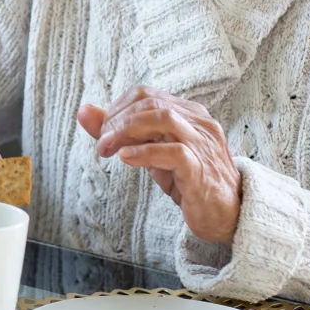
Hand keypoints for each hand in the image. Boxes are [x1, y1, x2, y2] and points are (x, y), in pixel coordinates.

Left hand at [77, 85, 240, 244]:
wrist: (225, 214)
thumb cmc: (187, 180)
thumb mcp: (151, 152)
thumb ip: (120, 132)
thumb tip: (84, 111)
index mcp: (188, 113)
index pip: (146, 94)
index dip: (117, 109)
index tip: (102, 131)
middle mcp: (198, 122)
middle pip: (150, 103)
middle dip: (117, 120)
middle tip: (102, 144)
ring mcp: (202, 144)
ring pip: (162, 118)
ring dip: (126, 131)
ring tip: (109, 149)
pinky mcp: (201, 170)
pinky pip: (173, 152)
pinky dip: (144, 152)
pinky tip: (126, 158)